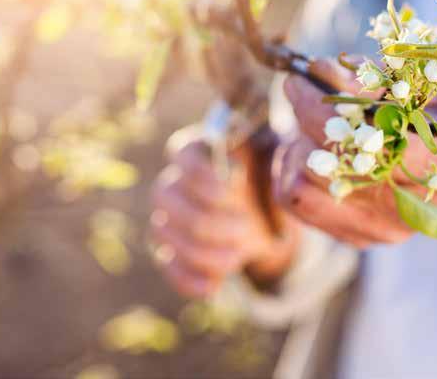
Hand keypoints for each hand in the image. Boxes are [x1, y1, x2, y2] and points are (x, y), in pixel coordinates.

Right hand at [149, 128, 300, 297]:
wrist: (268, 216)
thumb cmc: (266, 179)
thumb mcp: (271, 160)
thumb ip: (257, 157)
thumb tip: (234, 170)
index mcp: (195, 151)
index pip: (180, 152)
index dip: (202, 170)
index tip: (236, 181)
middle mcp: (172, 183)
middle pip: (165, 195)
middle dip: (208, 215)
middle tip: (246, 224)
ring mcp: (166, 219)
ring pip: (165, 233)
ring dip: (205, 248)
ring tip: (241, 251)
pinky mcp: (170, 252)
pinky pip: (167, 267)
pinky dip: (189, 280)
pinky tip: (213, 286)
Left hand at [276, 58, 436, 246]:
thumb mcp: (425, 87)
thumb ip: (377, 80)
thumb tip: (322, 70)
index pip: (373, 144)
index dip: (332, 107)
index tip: (308, 74)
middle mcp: (410, 207)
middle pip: (334, 164)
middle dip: (306, 115)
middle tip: (297, 86)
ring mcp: (382, 228)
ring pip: (306, 186)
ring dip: (297, 145)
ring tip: (306, 123)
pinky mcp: (356, 236)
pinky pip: (297, 202)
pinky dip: (290, 169)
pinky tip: (305, 148)